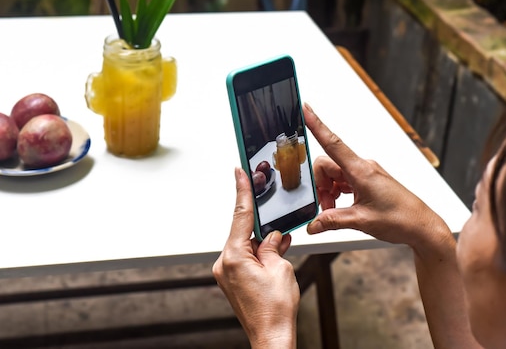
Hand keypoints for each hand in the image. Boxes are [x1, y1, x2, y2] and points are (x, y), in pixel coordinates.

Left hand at [212, 168, 298, 348]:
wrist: (271, 338)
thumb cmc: (275, 309)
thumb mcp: (281, 269)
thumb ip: (274, 247)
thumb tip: (273, 237)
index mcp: (233, 257)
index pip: (240, 217)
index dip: (242, 192)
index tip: (239, 172)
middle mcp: (224, 264)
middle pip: (244, 233)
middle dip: (263, 231)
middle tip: (279, 232)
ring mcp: (227, 274)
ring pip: (246, 247)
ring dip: (263, 247)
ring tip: (281, 258)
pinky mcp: (232, 281)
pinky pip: (246, 259)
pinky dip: (260, 256)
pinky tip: (275, 258)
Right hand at [303, 103, 449, 248]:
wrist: (422, 226)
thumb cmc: (401, 218)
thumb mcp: (361, 221)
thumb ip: (332, 221)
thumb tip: (313, 224)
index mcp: (361, 171)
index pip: (332, 142)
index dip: (316, 124)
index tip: (305, 109)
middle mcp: (363, 167)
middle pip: (327, 165)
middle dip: (320, 185)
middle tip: (326, 207)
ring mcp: (365, 173)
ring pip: (334, 175)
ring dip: (329, 192)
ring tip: (335, 211)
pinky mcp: (368, 181)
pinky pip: (343, 181)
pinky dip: (337, 193)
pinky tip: (341, 208)